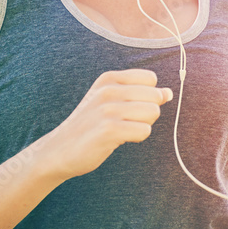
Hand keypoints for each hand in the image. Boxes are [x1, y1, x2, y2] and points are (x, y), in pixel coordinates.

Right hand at [45, 68, 173, 179]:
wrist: (59, 150)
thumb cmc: (89, 126)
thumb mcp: (109, 101)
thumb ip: (139, 94)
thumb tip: (168, 93)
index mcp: (108, 78)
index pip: (151, 78)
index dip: (148, 95)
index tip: (130, 107)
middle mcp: (108, 90)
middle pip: (155, 96)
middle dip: (147, 113)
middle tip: (125, 122)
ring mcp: (108, 109)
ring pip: (153, 113)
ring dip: (142, 126)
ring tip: (121, 130)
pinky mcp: (109, 129)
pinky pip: (144, 131)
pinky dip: (136, 138)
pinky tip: (118, 139)